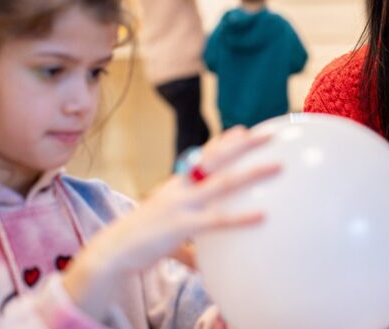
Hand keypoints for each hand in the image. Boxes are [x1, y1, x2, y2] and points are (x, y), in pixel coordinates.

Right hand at [63, 126, 279, 318]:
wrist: (110, 252)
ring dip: (252, 172)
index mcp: (177, 185)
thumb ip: (188, 235)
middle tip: (269, 133)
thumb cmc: (141, 240)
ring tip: (278, 166)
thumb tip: (203, 257)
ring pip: (224, 183)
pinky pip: (217, 220)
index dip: (222, 142)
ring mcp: (182, 204)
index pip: (202, 155)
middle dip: (244, 144)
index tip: (242, 130)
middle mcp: (181, 188)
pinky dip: (241, 217)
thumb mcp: (166, 227)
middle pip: (217, 158)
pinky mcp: (182, 226)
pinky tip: (262, 216)